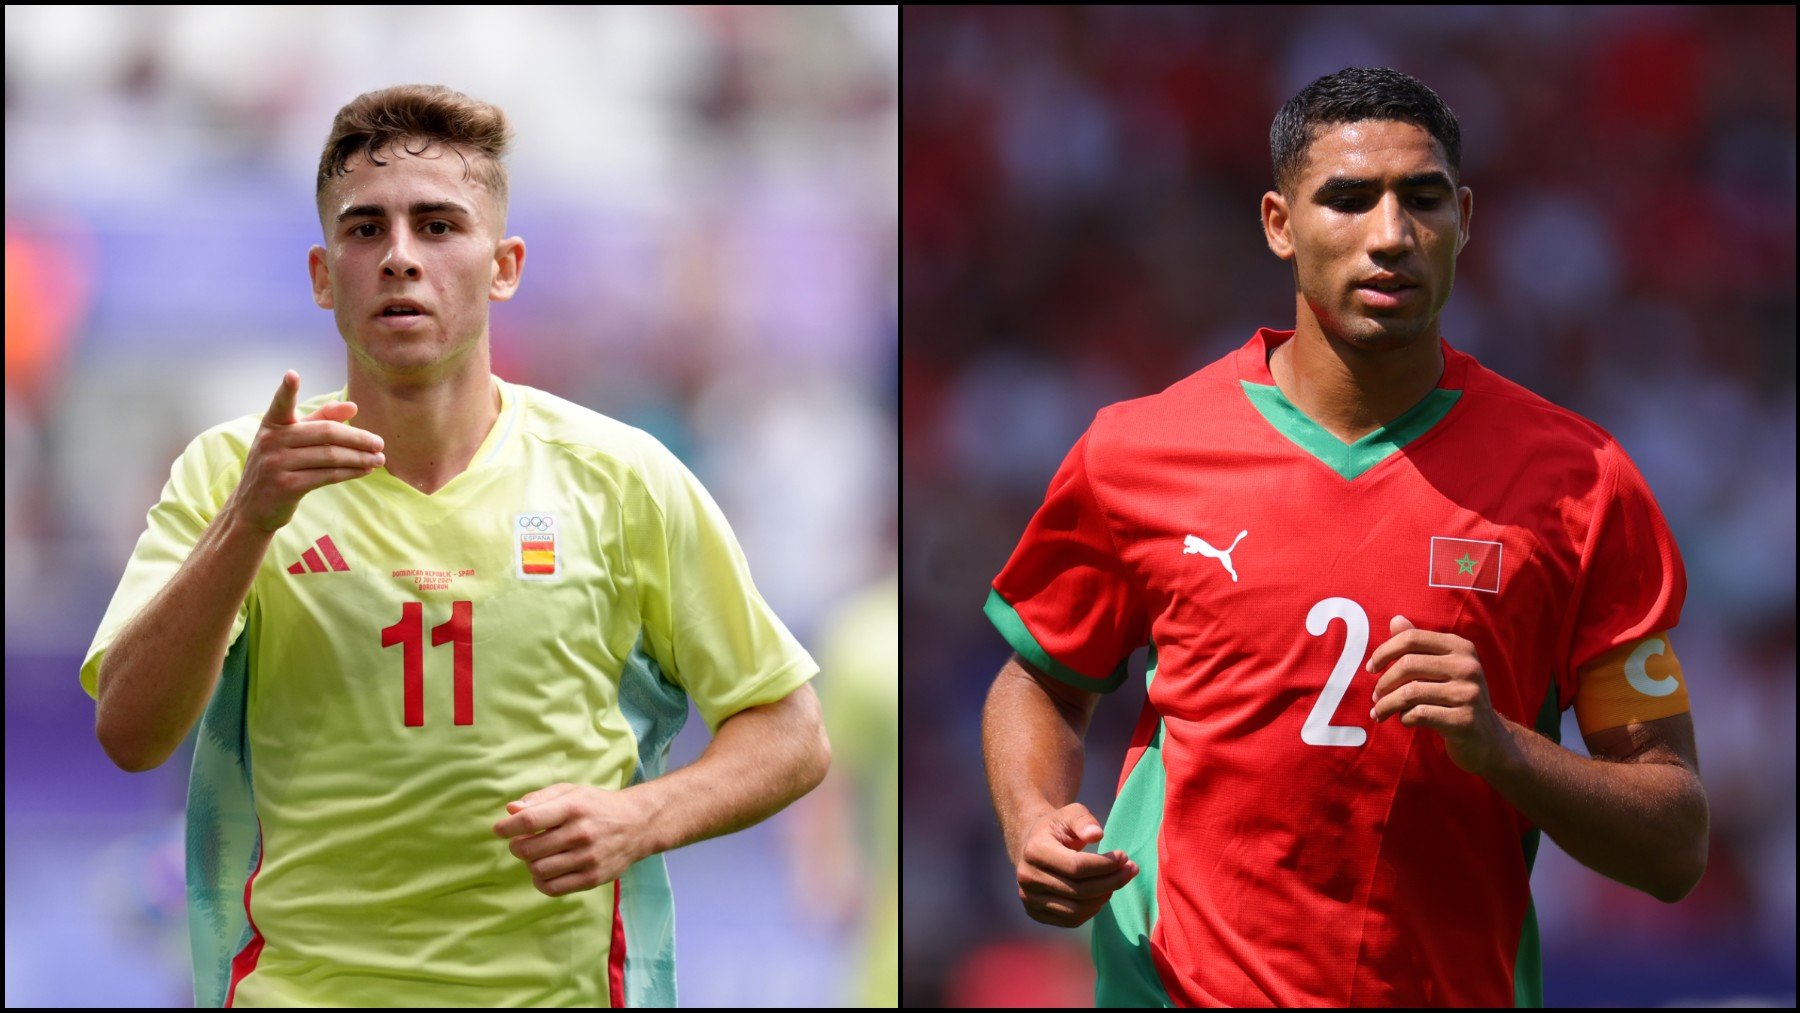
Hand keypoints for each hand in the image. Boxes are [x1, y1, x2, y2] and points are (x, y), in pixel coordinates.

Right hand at [223, 371, 385, 532]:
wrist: (253, 508)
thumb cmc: (279, 466)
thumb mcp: (293, 440)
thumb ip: (321, 419)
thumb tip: (353, 406)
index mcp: (272, 424)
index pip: (281, 404)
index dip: (287, 389)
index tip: (293, 374)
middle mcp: (271, 441)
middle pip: (326, 433)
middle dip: (358, 438)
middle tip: (380, 443)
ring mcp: (276, 464)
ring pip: (331, 456)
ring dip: (360, 458)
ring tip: (379, 459)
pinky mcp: (286, 486)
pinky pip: (328, 476)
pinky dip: (351, 472)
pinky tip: (365, 471)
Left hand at [492, 782, 655, 897]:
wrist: (638, 825)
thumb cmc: (597, 806)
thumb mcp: (572, 792)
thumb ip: (540, 799)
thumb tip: (511, 810)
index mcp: (574, 807)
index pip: (529, 820)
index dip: (507, 827)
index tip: (499, 830)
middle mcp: (581, 833)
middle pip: (528, 849)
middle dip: (517, 847)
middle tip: (521, 843)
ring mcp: (587, 858)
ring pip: (537, 870)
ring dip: (530, 864)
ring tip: (537, 856)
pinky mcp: (592, 878)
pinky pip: (553, 888)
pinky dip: (541, 882)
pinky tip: (545, 871)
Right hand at [1013, 803, 1137, 927]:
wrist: (1031, 846)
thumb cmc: (1056, 828)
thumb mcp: (1069, 814)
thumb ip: (1083, 820)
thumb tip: (1097, 834)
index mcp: (1034, 851)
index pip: (1076, 866)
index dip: (1105, 865)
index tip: (1124, 857)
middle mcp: (1027, 878)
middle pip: (1079, 890)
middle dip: (1111, 881)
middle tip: (1131, 870)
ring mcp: (1029, 899)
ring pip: (1077, 910)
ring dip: (1104, 897)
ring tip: (1116, 881)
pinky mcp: (1035, 913)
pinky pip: (1071, 920)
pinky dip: (1092, 910)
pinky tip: (1102, 894)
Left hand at [1368, 615, 1514, 775]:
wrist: (1488, 738)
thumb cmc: (1455, 698)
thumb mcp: (1441, 667)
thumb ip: (1418, 645)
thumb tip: (1395, 620)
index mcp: (1460, 647)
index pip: (1412, 638)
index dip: (1384, 651)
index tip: (1371, 668)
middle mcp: (1467, 666)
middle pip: (1408, 665)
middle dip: (1383, 682)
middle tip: (1375, 696)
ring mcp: (1469, 693)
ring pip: (1410, 692)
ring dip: (1387, 704)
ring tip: (1379, 712)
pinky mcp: (1465, 720)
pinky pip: (1420, 714)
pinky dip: (1404, 718)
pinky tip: (1405, 720)